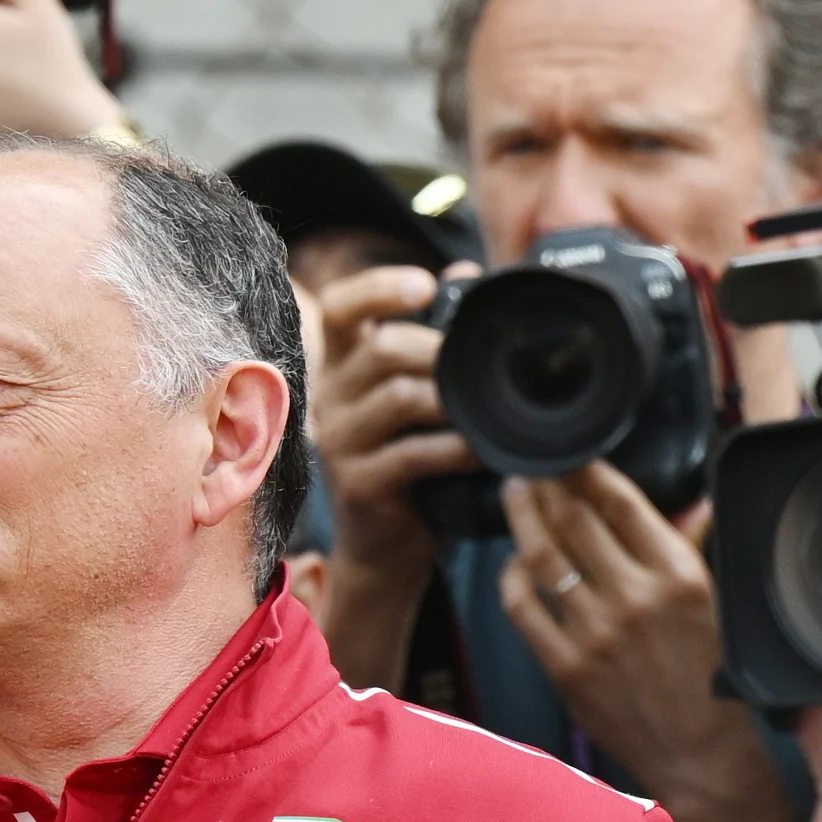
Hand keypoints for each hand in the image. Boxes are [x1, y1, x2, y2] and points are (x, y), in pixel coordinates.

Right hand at [308, 266, 478, 690]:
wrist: (388, 550)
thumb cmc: (414, 464)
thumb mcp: (422, 398)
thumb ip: (436, 338)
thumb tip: (465, 271)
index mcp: (343, 368)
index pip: (342, 309)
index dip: (378, 288)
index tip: (424, 286)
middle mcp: (330, 399)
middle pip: (381, 349)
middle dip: (440, 350)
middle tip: (484, 365)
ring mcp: (340, 444)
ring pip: (398, 397)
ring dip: (454, 400)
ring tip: (491, 410)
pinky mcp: (359, 486)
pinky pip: (412, 454)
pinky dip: (456, 450)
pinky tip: (483, 452)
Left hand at [498, 463, 798, 821]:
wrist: (701, 757)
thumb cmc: (712, 681)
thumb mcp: (717, 605)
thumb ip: (694, 549)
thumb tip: (696, 503)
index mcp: (680, 575)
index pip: (621, 501)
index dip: (586, 470)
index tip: (568, 452)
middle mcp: (636, 597)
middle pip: (574, 520)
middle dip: (545, 484)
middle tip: (527, 463)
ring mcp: (596, 632)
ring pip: (543, 555)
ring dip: (522, 517)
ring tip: (513, 493)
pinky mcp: (565, 665)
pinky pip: (523, 607)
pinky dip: (512, 578)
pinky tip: (513, 562)